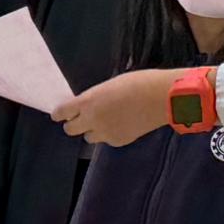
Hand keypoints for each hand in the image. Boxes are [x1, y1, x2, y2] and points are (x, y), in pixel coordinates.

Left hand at [58, 68, 181, 147]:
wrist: (163, 97)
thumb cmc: (139, 83)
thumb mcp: (110, 85)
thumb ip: (94, 98)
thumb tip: (85, 106)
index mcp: (88, 101)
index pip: (61, 112)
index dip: (59, 114)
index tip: (60, 114)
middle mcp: (92, 119)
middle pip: (70, 129)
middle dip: (73, 124)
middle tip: (81, 118)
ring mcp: (105, 133)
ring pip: (88, 137)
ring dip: (93, 130)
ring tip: (107, 120)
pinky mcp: (118, 141)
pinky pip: (106, 140)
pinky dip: (110, 134)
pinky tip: (123, 123)